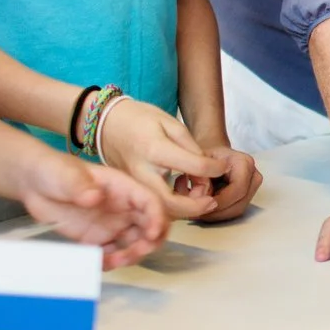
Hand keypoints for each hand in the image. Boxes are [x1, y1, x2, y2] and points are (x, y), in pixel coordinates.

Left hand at [17, 152, 168, 268]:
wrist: (32, 183)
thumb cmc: (53, 170)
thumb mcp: (66, 175)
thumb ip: (80, 185)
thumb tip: (95, 197)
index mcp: (122, 187)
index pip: (149, 201)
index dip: (157, 217)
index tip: (152, 233)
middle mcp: (122, 207)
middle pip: (149, 225)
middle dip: (149, 242)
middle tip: (134, 253)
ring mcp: (110, 224)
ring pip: (134, 243)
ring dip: (132, 255)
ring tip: (113, 262)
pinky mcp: (96, 238)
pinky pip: (111, 254)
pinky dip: (110, 262)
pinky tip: (98, 264)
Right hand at [95, 97, 230, 220]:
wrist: (107, 123)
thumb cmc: (140, 119)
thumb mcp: (170, 123)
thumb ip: (191, 148)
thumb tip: (208, 171)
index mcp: (155, 150)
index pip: (193, 166)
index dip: (214, 169)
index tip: (222, 167)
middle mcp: (143, 172)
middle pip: (172, 204)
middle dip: (196, 207)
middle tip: (212, 199)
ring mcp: (135, 185)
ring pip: (162, 210)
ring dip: (185, 210)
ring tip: (199, 195)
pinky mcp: (132, 190)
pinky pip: (154, 206)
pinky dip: (173, 207)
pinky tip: (183, 195)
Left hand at [175, 143, 260, 223]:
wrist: (212, 156)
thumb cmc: (204, 157)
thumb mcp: (197, 162)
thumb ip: (199, 177)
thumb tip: (198, 197)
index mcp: (244, 163)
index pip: (238, 189)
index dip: (220, 201)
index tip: (201, 205)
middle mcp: (253, 175)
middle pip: (240, 204)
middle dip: (217, 211)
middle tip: (196, 212)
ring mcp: (253, 188)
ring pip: (237, 210)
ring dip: (217, 214)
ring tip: (199, 210)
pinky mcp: (248, 197)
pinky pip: (235, 211)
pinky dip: (219, 214)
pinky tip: (206, 209)